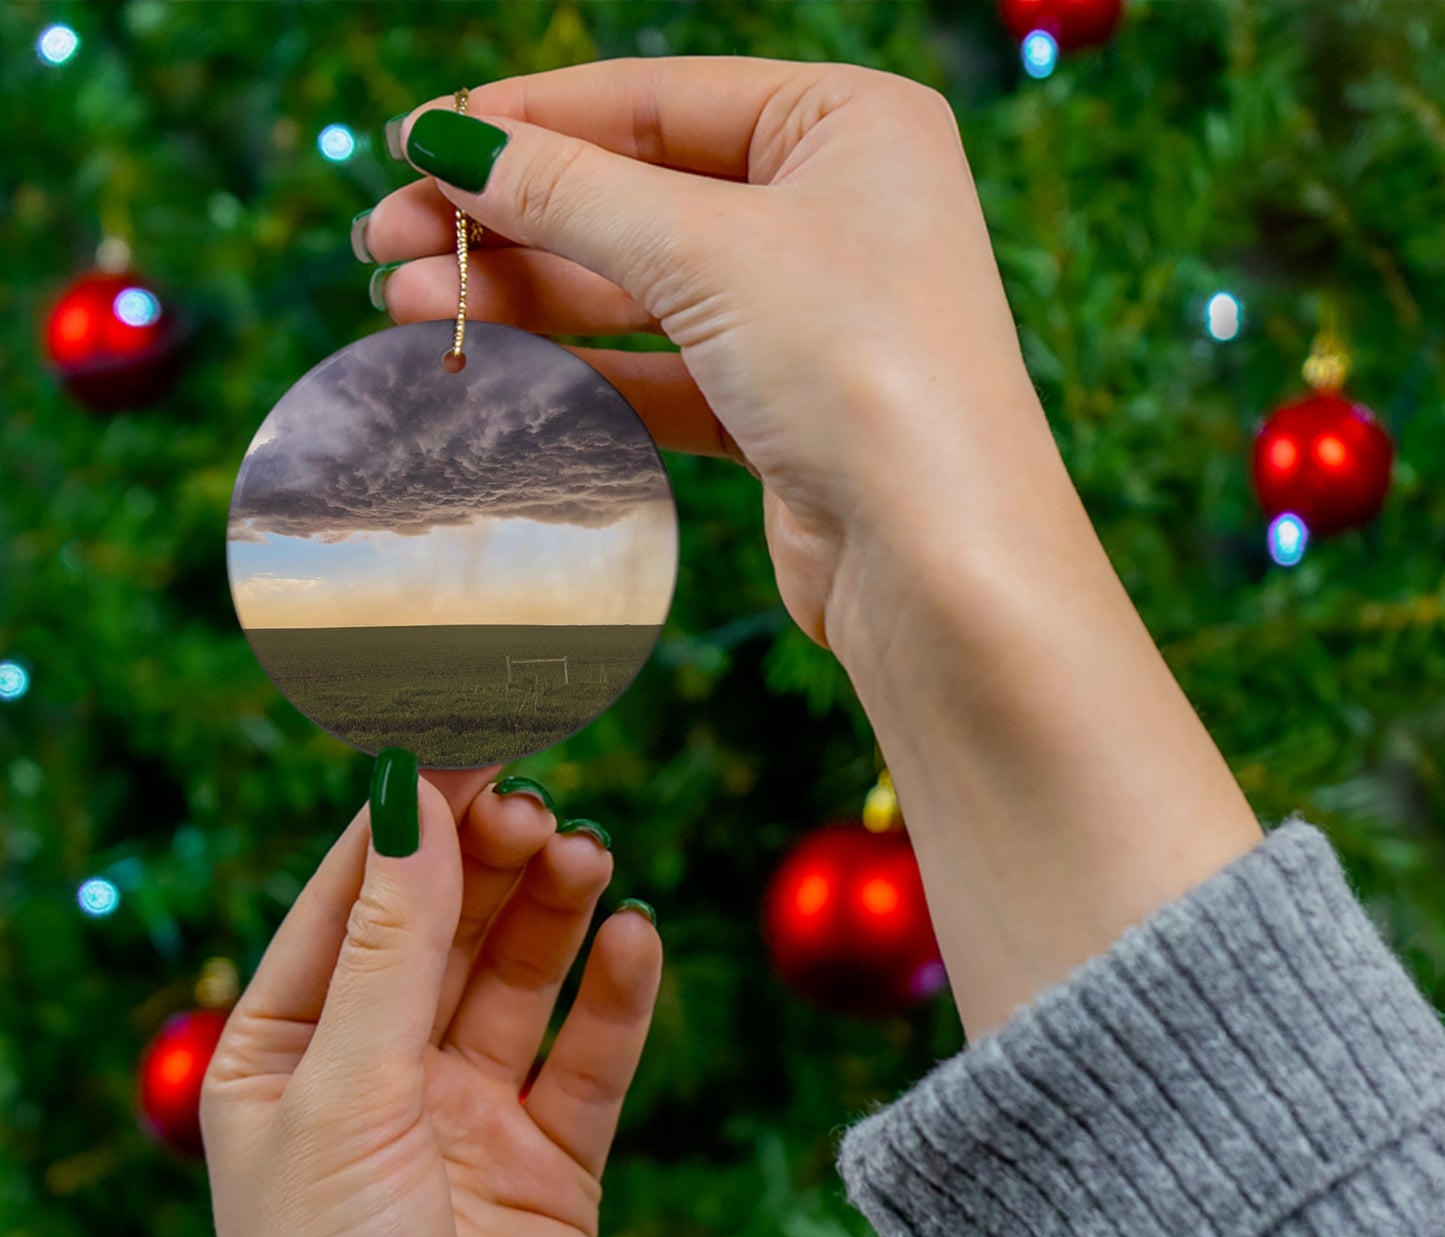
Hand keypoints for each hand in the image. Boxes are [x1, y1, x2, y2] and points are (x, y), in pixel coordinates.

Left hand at [201, 765, 661, 1236]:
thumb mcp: (345, 1097)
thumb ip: (391, 945)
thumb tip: (412, 797)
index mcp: (289, 1050)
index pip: (354, 896)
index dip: (410, 815)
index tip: (469, 735)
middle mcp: (380, 1070)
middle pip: (446, 924)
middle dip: (489, 859)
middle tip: (537, 805)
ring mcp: (469, 1111)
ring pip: (521, 975)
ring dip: (555, 909)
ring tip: (587, 856)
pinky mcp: (552, 1158)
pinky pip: (591, 1053)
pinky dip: (617, 994)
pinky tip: (635, 940)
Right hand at [361, 56, 1056, 654]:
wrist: (938, 561)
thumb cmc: (861, 369)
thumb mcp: (706, 251)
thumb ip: (571, 192)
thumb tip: (449, 140)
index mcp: (849, 125)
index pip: (656, 100)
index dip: (528, 120)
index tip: (416, 141)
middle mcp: (835, 211)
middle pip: (637, 196)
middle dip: (509, 220)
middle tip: (386, 241)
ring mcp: (809, 316)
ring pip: (639, 290)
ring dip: (525, 298)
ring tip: (406, 307)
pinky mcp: (782, 410)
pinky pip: (661, 372)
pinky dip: (578, 372)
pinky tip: (491, 368)